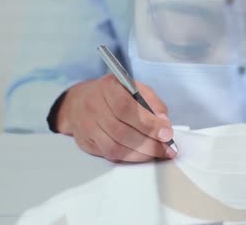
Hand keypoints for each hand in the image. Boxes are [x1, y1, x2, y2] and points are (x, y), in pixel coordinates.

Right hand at [56, 74, 175, 161]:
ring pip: (116, 147)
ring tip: (158, 153)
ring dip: (142, 153)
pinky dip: (130, 157)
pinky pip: (110, 154)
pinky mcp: (86, 142)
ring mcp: (87, 126)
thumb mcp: (135, 88)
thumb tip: (163, 122)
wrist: (78, 102)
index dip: (149, 124)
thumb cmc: (112, 94)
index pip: (127, 108)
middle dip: (150, 143)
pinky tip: (142, 155)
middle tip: (167, 148)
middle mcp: (94, 106)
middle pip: (122, 131)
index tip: (166, 133)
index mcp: (108, 87)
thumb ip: (152, 102)